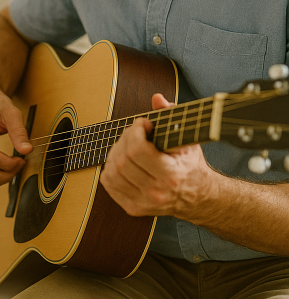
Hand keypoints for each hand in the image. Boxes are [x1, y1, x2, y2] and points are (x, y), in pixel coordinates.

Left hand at [100, 93, 214, 217]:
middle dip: (125, 139)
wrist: (198, 198)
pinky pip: (109, 183)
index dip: (135, 131)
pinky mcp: (133, 208)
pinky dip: (110, 168)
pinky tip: (121, 161)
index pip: (138, 150)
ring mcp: (143, 202)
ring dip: (115, 153)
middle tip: (134, 133)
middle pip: (123, 159)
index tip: (142, 124)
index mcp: (171, 175)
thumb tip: (157, 98)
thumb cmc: (191, 166)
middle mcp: (156, 192)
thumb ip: (171, 116)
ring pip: (112, 171)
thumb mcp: (187, 140)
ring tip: (127, 146)